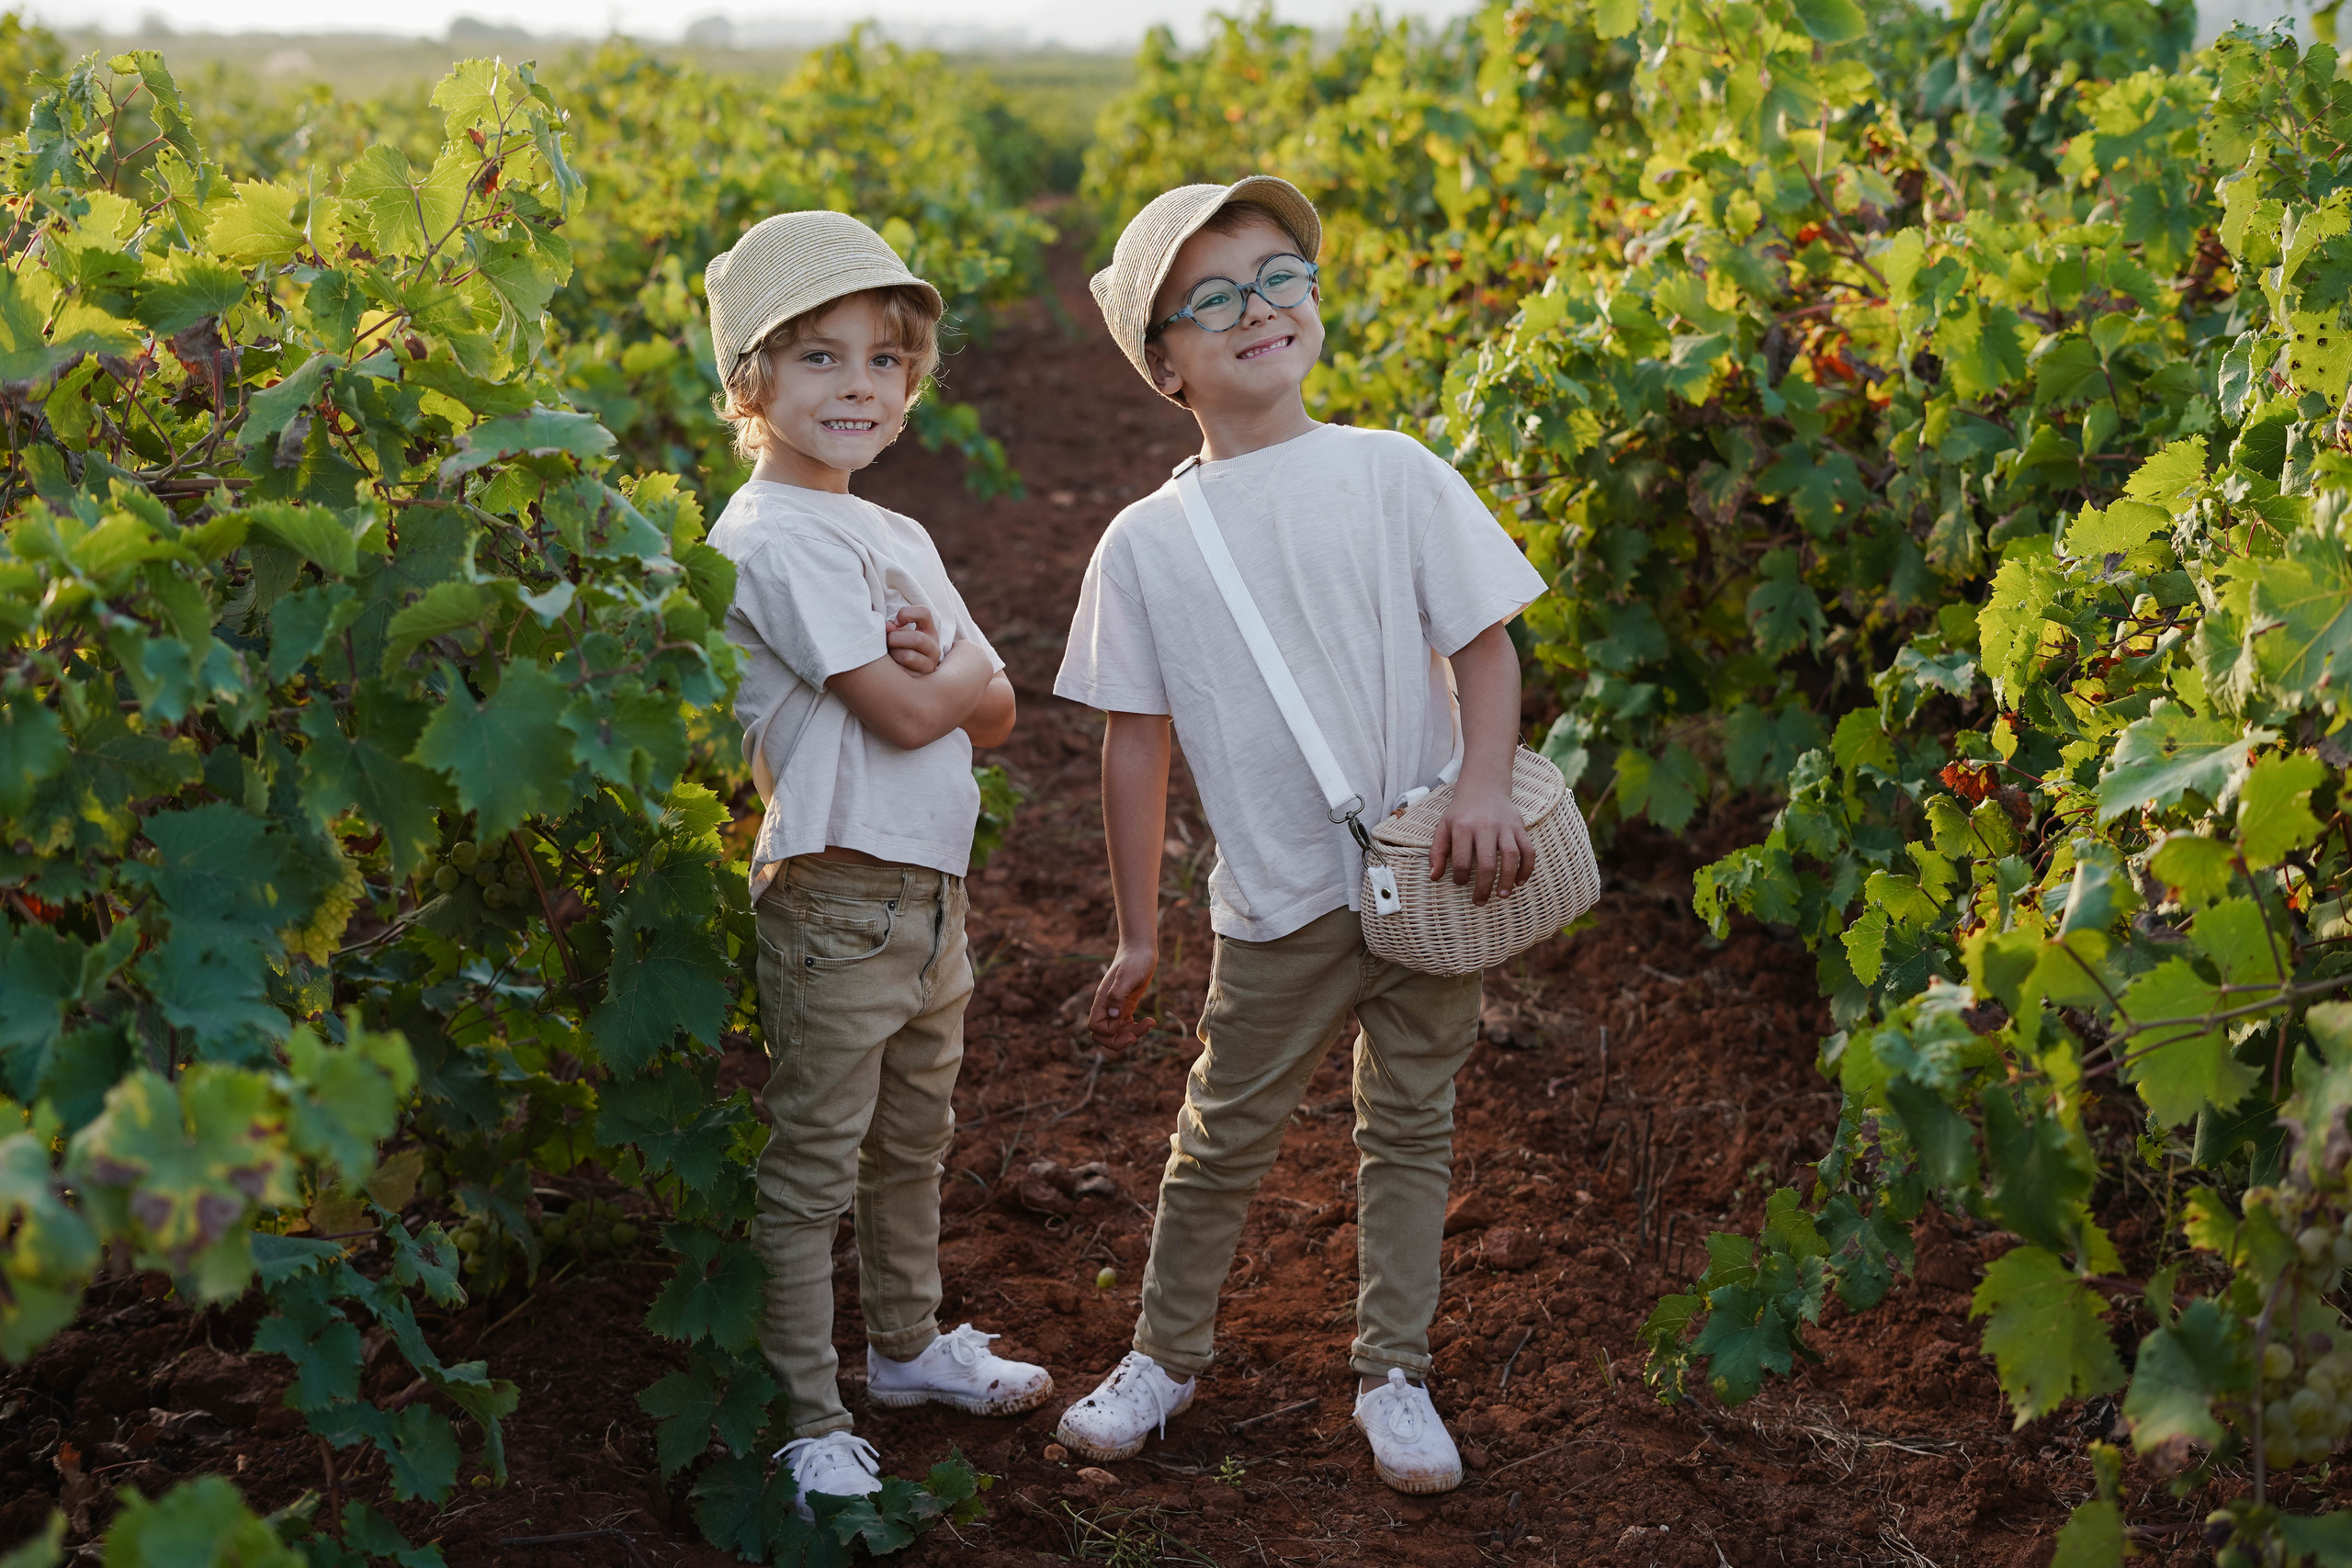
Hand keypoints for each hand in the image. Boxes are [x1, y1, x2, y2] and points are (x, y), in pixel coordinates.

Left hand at [885, 604, 940, 673]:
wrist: (903, 675)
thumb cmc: (898, 648)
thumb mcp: (899, 633)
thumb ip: (893, 627)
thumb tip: (887, 627)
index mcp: (929, 632)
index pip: (924, 613)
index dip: (906, 614)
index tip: (896, 622)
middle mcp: (934, 649)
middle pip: (917, 639)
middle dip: (895, 639)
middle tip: (886, 642)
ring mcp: (929, 667)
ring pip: (909, 657)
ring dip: (892, 655)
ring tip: (888, 657)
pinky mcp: (921, 682)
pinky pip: (902, 673)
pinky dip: (891, 670)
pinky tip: (890, 669)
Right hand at [1085, 943, 1158, 1049]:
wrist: (1141, 949)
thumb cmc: (1134, 960)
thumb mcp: (1127, 976)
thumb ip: (1117, 995)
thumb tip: (1113, 1015)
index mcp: (1102, 1000)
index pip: (1095, 1027)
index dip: (1110, 1031)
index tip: (1127, 1020)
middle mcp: (1106, 1006)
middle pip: (1102, 1035)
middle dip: (1119, 1041)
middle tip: (1136, 1035)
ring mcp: (1116, 1007)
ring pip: (1115, 1033)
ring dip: (1131, 1034)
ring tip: (1150, 1023)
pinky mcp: (1126, 1006)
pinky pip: (1125, 1026)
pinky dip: (1136, 1029)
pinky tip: (1149, 1021)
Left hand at [1428, 782, 1533, 904]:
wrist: (1484, 786)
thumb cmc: (1461, 812)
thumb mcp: (1443, 827)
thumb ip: (1437, 852)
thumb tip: (1435, 878)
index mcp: (1463, 827)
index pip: (1462, 860)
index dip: (1460, 877)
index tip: (1461, 882)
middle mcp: (1485, 826)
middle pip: (1488, 863)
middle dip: (1484, 887)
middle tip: (1480, 901)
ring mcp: (1505, 826)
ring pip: (1511, 856)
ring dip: (1508, 879)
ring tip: (1503, 895)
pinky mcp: (1519, 827)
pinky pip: (1528, 850)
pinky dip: (1527, 867)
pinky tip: (1520, 881)